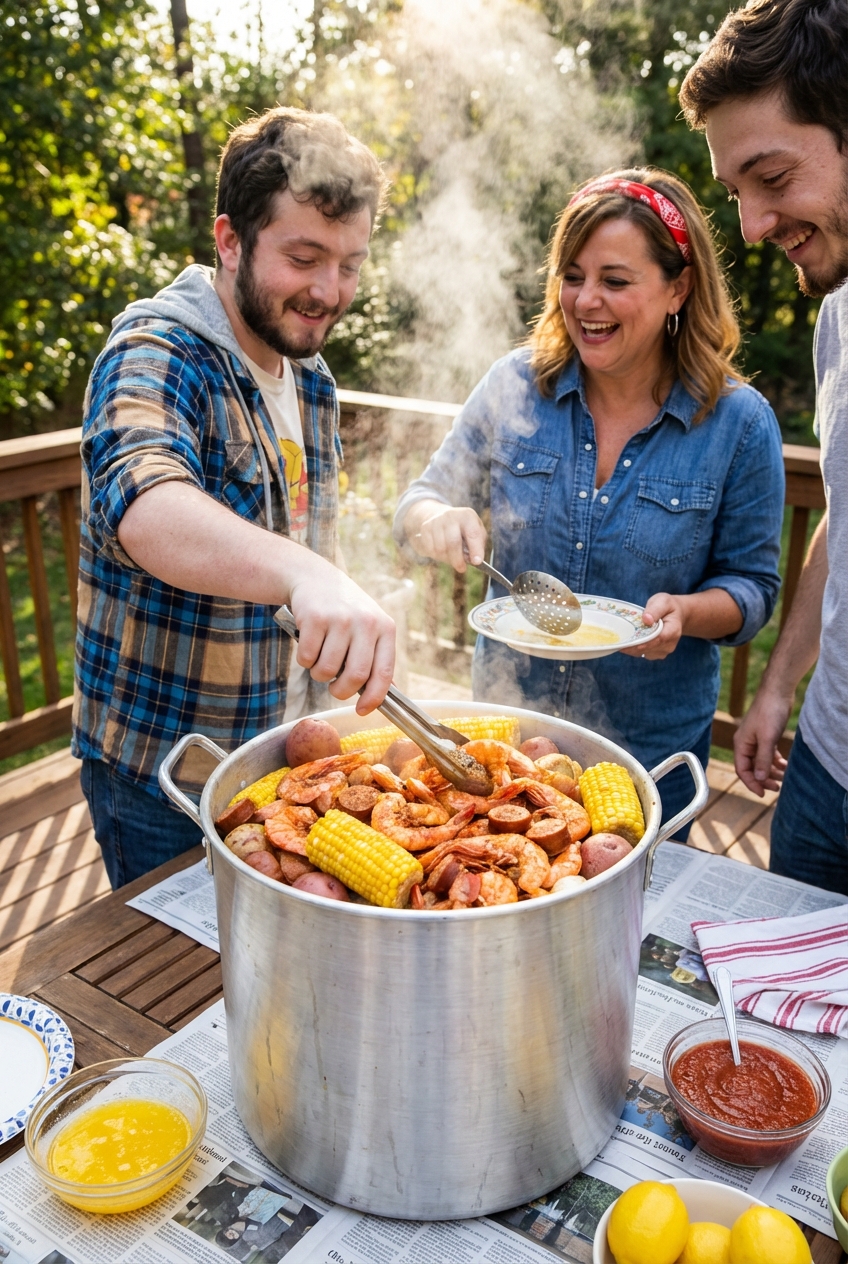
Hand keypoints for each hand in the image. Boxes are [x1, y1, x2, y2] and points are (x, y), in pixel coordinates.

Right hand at [288, 567, 395, 714]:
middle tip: (334, 688)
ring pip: (328, 670)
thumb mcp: (370, 627)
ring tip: (320, 661)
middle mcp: (366, 622)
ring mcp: (340, 619)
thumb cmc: (345, 612)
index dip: (374, 698)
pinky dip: (305, 661)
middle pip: (356, 676)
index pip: (384, 673)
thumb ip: (378, 658)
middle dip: (341, 691)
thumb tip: (388, 694)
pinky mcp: (315, 618)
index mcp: (385, 628)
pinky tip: (309, 645)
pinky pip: (307, 658)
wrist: (315, 578)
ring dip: (319, 675)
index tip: (362, 710)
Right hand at [404, 502, 486, 572]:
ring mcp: (436, 521)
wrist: (440, 517)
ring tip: (451, 557)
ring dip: (446, 558)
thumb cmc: (462, 529)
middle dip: (458, 559)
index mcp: (467, 515)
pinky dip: (436, 555)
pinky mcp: (425, 528)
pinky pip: (430, 549)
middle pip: (453, 542)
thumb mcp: (476, 531)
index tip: (476, 562)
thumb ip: (478, 545)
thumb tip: (474, 560)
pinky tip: (441, 552)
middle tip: (461, 568)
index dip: (476, 550)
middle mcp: (451, 515)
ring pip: (440, 548)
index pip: (473, 533)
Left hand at [619, 592, 685, 659]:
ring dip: (631, 648)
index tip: (632, 643)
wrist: (674, 615)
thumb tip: (646, 619)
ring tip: (620, 639)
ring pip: (643, 652)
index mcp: (674, 630)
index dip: (646, 642)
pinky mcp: (656, 654)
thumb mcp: (663, 601)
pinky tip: (626, 641)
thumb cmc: (667, 607)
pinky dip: (633, 649)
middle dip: (633, 645)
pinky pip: (642, 654)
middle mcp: (670, 644)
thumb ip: (655, 609)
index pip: (660, 639)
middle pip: (649, 648)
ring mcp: (663, 651)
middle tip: (617, 641)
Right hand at [733, 687, 790, 794]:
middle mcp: (746, 743)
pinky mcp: (767, 735)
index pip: (742, 770)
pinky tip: (785, 766)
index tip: (763, 794)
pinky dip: (776, 762)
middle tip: (777, 788)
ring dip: (771, 772)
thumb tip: (758, 778)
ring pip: (761, 762)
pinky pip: (769, 754)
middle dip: (763, 779)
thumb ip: (762, 759)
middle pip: (752, 768)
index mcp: (741, 744)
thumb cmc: (769, 712)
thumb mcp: (767, 739)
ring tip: (784, 778)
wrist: (778, 691)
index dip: (752, 783)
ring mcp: (756, 740)